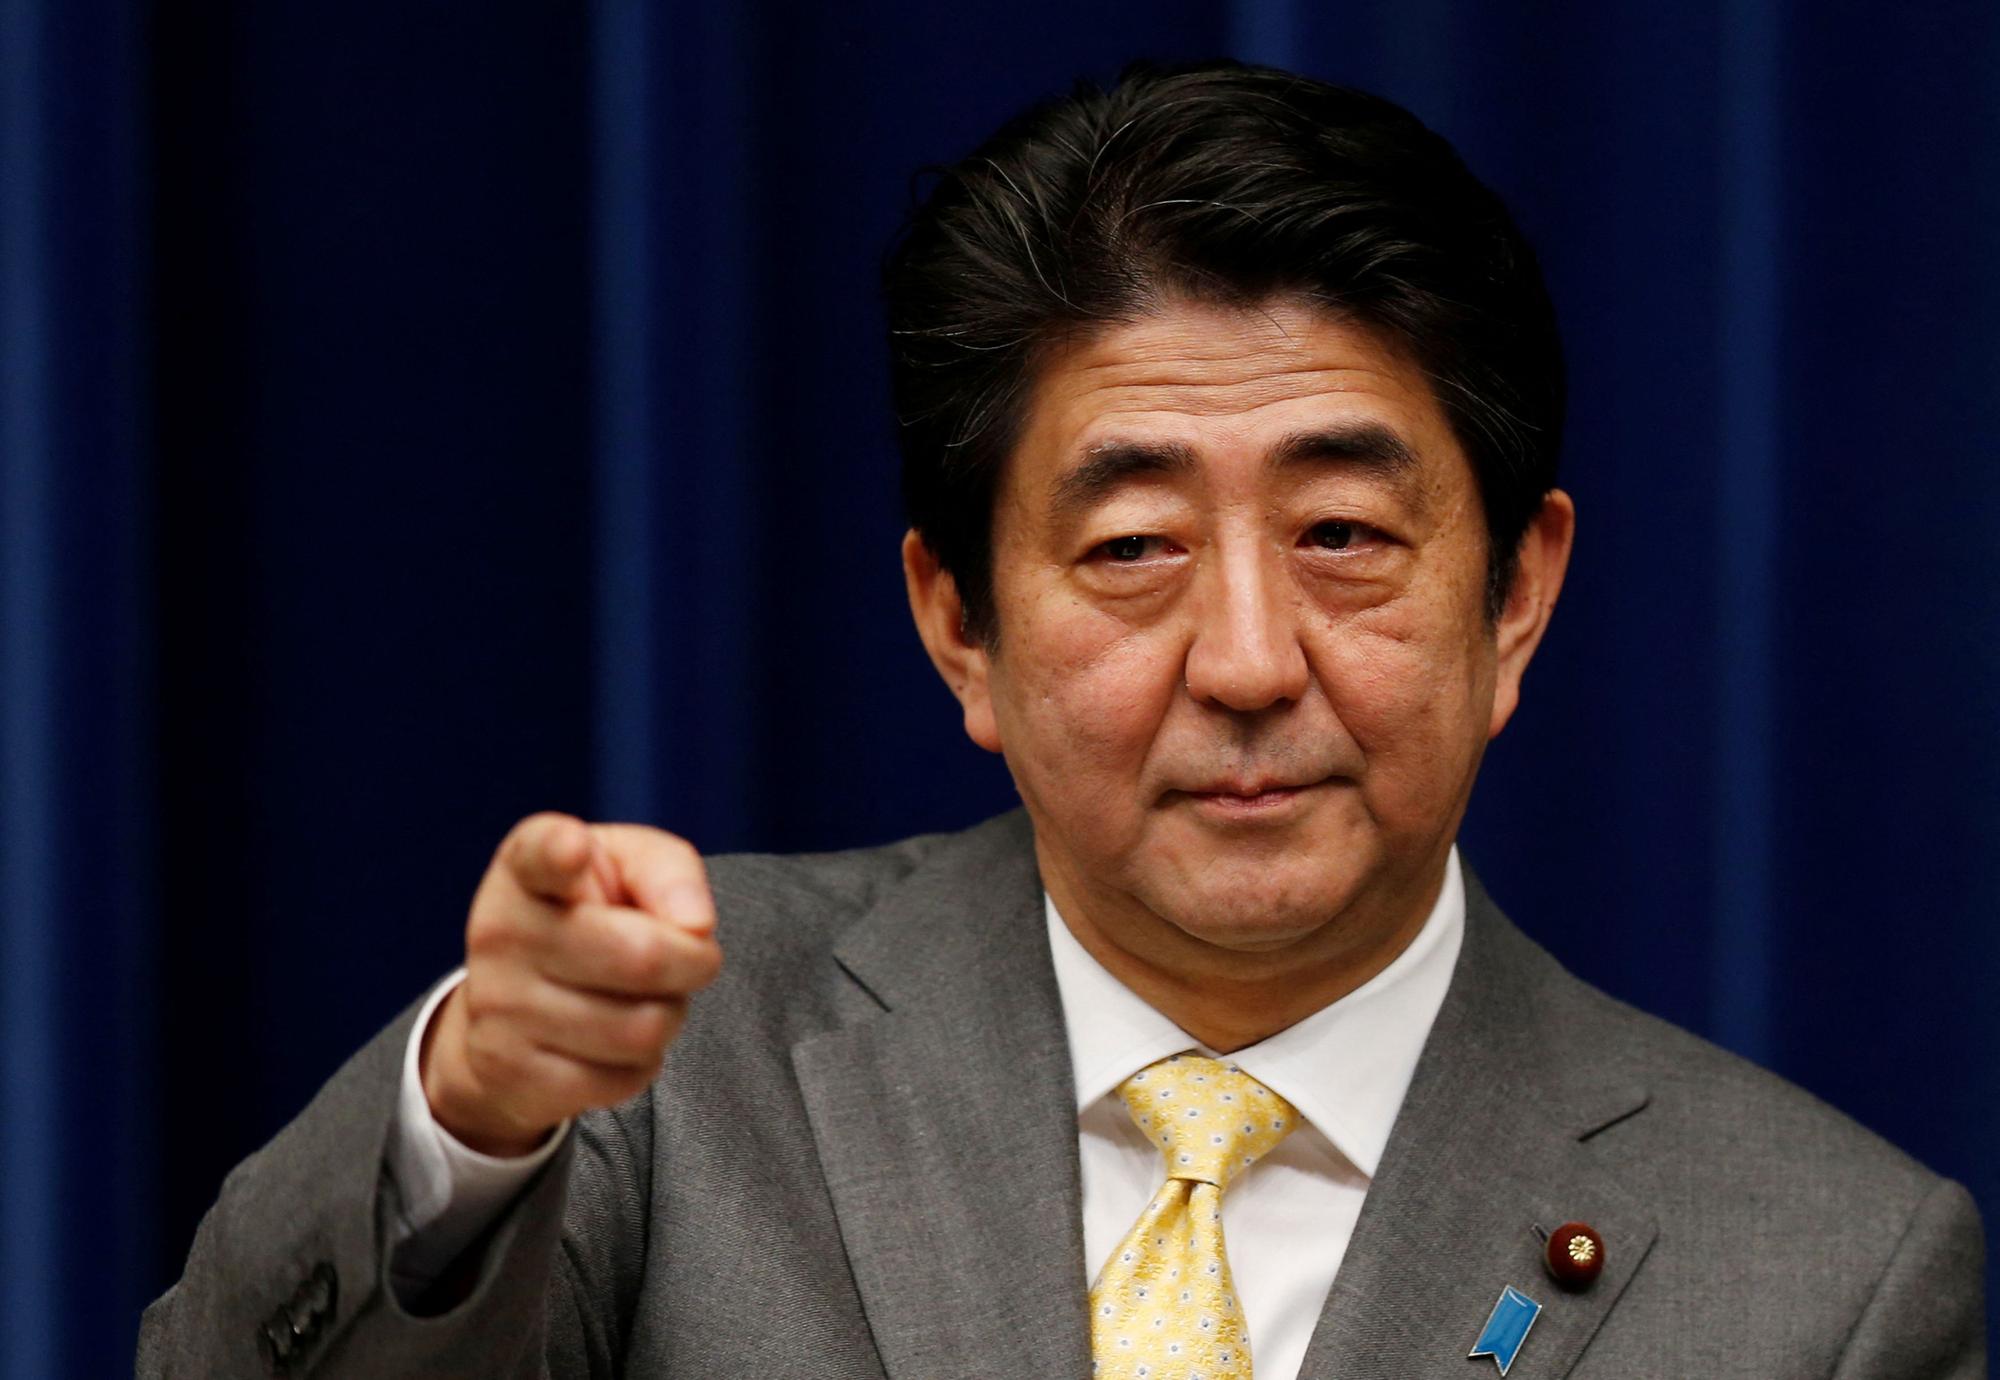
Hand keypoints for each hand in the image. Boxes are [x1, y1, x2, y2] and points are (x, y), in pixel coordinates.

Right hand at [420, 812, 722, 1155]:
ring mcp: (502, 1006)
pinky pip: (623, 1079)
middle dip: (692, 963)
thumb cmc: (586, 920)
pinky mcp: (514, 1072)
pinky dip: (641, 1063)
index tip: (573, 849)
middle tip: (686, 958)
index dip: (561, 850)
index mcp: (528, 866)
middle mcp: (504, 932)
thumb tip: (695, 925)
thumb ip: (669, 871)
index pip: (540, 853)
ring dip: (669, 1014)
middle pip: (643, 957)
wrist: (505, 1013)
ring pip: (643, 1028)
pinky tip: (613, 1041)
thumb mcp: (624, 870)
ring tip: (642, 998)